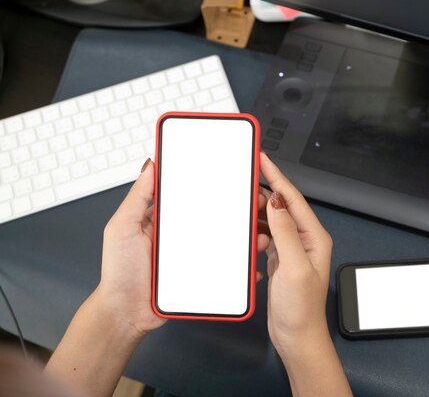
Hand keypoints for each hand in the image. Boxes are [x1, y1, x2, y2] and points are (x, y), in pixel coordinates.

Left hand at [94, 159, 270, 337]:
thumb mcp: (122, 228)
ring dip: (244, 236)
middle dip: (235, 210)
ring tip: (260, 231)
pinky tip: (251, 259)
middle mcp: (181, 235)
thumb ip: (137, 198)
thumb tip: (150, 166)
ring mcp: (193, 254)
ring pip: (224, 241)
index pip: (189, 195)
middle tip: (254, 203)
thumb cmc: (119, 271)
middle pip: (213, 217)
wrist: (126, 312)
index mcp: (163, 219)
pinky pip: (224, 265)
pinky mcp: (201, 273)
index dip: (206, 185)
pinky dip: (240, 262)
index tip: (226, 175)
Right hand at [260, 153, 332, 355]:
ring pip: (271, 220)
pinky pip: (265, 236)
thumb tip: (276, 202)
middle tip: (243, 179)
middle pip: (281, 206)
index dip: (276, 176)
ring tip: (240, 204)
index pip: (293, 198)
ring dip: (256, 213)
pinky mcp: (279, 260)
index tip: (262, 159)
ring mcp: (292, 249)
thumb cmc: (301, 309)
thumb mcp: (294, 267)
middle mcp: (305, 240)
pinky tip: (245, 230)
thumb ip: (286, 232)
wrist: (296, 336)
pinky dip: (254, 231)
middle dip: (262, 192)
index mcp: (314, 237)